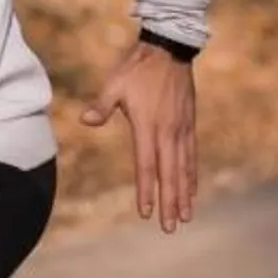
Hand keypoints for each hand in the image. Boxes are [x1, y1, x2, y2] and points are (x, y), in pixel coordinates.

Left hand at [80, 39, 197, 232]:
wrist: (169, 50)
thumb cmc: (137, 69)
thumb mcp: (114, 84)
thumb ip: (102, 106)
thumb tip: (85, 120)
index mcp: (148, 126)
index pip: (146, 165)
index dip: (147, 190)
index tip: (146, 212)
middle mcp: (168, 132)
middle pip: (169, 174)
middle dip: (169, 202)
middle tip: (170, 227)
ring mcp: (182, 129)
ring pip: (184, 169)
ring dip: (184, 194)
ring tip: (185, 216)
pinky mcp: (189, 124)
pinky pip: (191, 156)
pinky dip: (192, 175)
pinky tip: (192, 190)